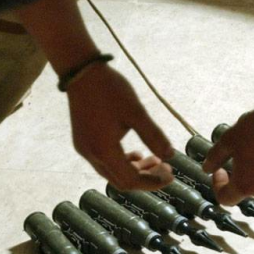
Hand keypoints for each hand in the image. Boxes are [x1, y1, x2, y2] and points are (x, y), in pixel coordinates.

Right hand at [67, 62, 173, 189]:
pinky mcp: (83, 142)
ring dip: (134, 170)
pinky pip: (104, 162)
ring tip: (154, 160)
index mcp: (104, 151)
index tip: (171, 174)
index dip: (153, 181)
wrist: (81, 72)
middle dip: (145, 178)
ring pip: (112, 173)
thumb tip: (170, 155)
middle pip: (121, 181)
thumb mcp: (136, 112)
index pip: (131, 180)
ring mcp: (84, 150)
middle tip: (166, 169)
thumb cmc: (109, 89)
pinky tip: (135, 154)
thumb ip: (153, 136)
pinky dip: (122, 163)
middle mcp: (91, 155)